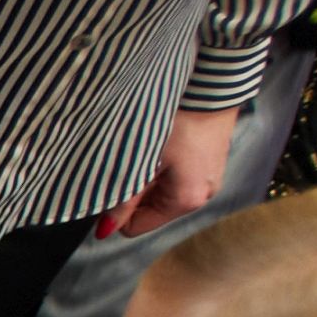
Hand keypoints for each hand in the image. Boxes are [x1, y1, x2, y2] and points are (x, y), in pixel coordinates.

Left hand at [101, 105, 236, 239]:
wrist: (210, 86)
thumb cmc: (177, 121)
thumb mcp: (142, 161)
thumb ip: (123, 197)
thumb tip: (105, 230)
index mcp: (186, 200)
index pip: (136, 226)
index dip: (117, 211)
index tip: (110, 184)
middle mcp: (202, 195)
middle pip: (150, 209)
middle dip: (134, 192)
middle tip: (130, 160)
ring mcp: (208, 178)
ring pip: (161, 191)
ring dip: (147, 176)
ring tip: (146, 148)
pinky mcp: (209, 162)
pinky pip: (177, 175)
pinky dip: (162, 165)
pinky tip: (160, 142)